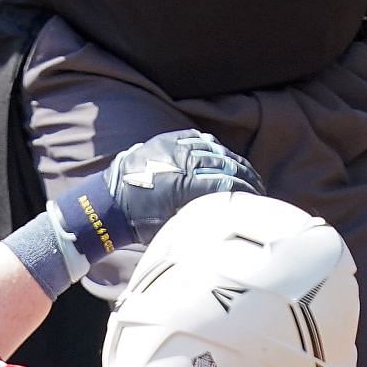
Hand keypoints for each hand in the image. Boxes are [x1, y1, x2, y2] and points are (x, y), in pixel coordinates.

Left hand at [106, 129, 262, 242]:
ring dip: (235, 163)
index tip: (256, 200)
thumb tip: (228, 213)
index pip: (227, 184)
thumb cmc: (140, 222)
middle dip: (246, 178)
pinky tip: (226, 160)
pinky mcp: (170, 139)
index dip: (246, 192)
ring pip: (217, 150)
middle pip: (227, 165)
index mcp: (183, 184)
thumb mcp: (172, 227)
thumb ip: (201, 216)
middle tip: (257, 190)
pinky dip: (216, 150)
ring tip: (246, 175)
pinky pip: (202, 140)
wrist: (108, 201)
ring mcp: (175, 146)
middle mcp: (182, 160)